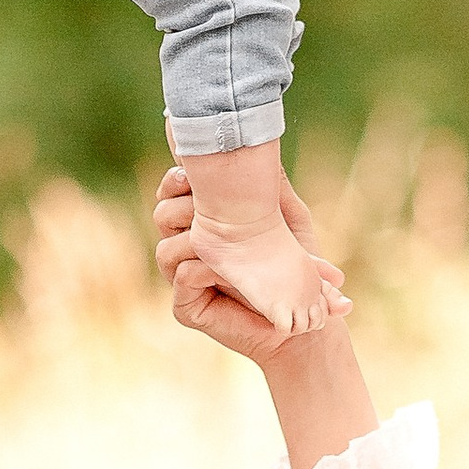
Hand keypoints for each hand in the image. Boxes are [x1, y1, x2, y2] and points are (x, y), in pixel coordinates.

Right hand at [153, 161, 342, 363]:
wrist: (306, 320)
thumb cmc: (299, 266)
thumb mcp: (288, 218)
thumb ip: (271, 186)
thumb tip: (261, 148)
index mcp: (204, 223)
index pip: (173, 192)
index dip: (175, 179)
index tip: (189, 170)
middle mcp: (187, 248)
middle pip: (162, 215)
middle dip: (183, 204)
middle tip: (205, 203)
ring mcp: (183, 278)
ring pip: (165, 248)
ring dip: (193, 237)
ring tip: (219, 237)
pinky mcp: (187, 307)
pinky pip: (182, 277)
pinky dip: (202, 268)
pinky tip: (224, 267)